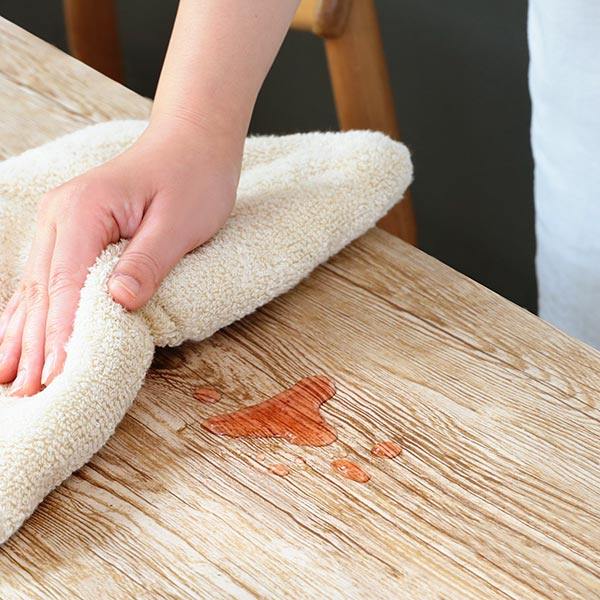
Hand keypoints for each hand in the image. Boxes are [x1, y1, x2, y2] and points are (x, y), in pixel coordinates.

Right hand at [0, 122, 239, 395]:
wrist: (191, 145)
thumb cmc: (192, 179)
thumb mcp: (179, 223)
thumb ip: (147, 262)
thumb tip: (118, 302)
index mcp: (85, 211)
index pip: (67, 283)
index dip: (61, 333)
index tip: (56, 375)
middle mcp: (61, 217)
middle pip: (44, 291)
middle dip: (36, 345)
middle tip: (28, 394)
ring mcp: (61, 224)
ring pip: (37, 289)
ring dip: (24, 336)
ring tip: (10, 380)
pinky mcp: (71, 233)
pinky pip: (45, 279)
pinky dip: (31, 313)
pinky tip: (16, 338)